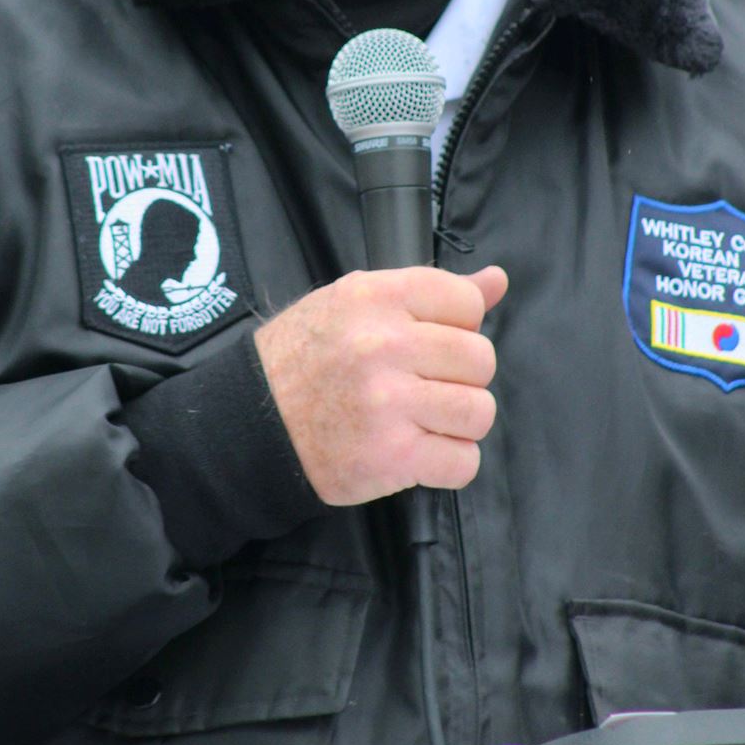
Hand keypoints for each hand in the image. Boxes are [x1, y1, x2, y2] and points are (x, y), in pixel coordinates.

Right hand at [254, 265, 506, 507]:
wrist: (249, 424)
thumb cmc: (304, 359)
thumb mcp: (354, 303)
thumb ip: (429, 292)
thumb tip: (495, 280)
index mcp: (376, 297)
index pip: (465, 301)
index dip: (457, 326)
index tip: (429, 343)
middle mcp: (383, 345)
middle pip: (480, 359)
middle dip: (461, 377)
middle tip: (425, 386)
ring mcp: (389, 403)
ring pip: (479, 411)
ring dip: (458, 422)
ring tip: (423, 420)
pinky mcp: (393, 457)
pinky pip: (464, 462)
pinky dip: (449, 464)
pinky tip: (419, 452)